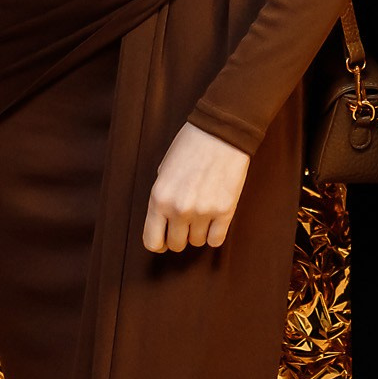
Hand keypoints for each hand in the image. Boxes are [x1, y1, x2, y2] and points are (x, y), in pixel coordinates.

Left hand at [143, 123, 250, 253]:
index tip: (164, 240)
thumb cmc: (190, 147)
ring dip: (198, 233)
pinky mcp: (225, 211)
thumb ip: (162, 197)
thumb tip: (164, 221)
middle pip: (176, 245)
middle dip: (180, 237)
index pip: (152, 241)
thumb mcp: (164, 171)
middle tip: (186, 224)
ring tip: (202, 214)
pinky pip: (216, 240)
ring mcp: (203, 212)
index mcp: (158, 198)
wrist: (220, 133)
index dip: (158, 243)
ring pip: (197, 242)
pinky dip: (215, 234)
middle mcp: (179, 209)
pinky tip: (215, 221)